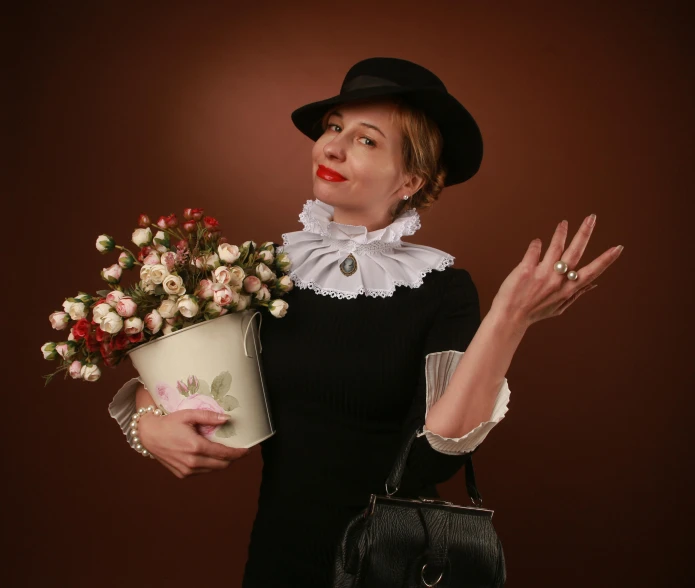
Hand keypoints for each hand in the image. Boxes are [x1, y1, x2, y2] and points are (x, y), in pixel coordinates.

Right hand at [137, 409, 257, 478]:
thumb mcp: (188, 415)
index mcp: (195, 447)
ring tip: (226, 452)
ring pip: (212, 469)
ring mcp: (186, 470)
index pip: (224, 454)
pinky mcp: (182, 474)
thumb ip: (208, 416)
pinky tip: (210, 456)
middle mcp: (192, 462)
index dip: (238, 453)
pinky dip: (209, 465)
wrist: (148, 435)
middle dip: (233, 459)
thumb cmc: (169, 423)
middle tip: (239, 451)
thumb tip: (227, 418)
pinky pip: (202, 471)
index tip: (247, 450)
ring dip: (221, 462)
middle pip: (221, 465)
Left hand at [491, 214, 623, 328]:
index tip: (618, 248)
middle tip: (592, 217)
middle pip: (575, 252)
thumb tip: (594, 284)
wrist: (509, 317)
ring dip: (561, 232)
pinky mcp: (526, 270)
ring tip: (564, 223)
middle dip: (585, 233)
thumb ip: (576, 294)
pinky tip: (537, 242)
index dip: (606, 259)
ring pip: (555, 246)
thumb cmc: (534, 312)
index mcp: (568, 289)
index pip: (592, 271)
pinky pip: (534, 250)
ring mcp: (542, 274)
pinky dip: (536, 244)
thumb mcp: (559, 307)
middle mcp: (558, 280)